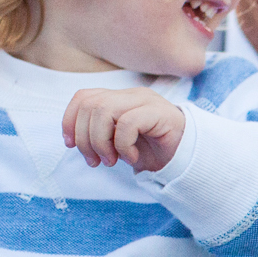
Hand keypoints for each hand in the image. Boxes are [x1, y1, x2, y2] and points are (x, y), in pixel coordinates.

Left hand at [63, 87, 185, 171]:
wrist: (187, 160)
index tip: (70, 145)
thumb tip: (73, 139)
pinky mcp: (159, 113)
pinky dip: (123, 146)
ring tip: (112, 161)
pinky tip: (133, 159)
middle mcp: (132, 95)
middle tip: (96, 161)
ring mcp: (146, 101)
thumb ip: (99, 134)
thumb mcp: (118, 142)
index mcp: (120, 98)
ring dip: (101, 142)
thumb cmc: (152, 151)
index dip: (70, 120)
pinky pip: (127, 124)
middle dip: (85, 138)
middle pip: (90, 105)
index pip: (84, 97)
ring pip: (104, 111)